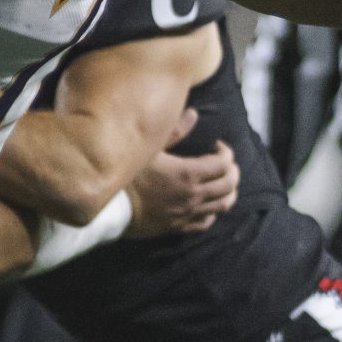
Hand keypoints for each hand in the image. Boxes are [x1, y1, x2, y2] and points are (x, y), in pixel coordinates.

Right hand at [126, 109, 237, 236]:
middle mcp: (193, 195)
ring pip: (224, 204)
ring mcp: (188, 213)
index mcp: (188, 173)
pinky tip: (207, 204)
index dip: (226, 152)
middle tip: (225, 163)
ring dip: (229, 191)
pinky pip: (207, 222)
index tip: (217, 146)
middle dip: (232, 171)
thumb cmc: (126, 176)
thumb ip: (174, 131)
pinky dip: (213, 211)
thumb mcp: (147, 148)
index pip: (223, 163)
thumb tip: (194, 114)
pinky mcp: (179, 227)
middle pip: (229, 184)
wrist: (108, 211)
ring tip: (223, 182)